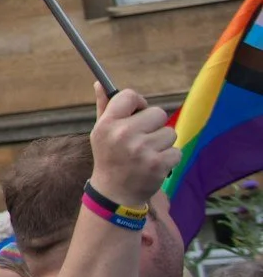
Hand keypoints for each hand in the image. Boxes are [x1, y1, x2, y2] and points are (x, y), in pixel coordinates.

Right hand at [89, 84, 175, 206]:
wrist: (115, 193)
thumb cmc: (109, 158)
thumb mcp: (101, 132)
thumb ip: (104, 107)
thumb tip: (100, 83)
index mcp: (107, 124)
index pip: (130, 96)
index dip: (139, 103)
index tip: (138, 114)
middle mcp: (123, 134)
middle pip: (158, 113)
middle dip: (155, 125)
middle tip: (144, 139)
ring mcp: (142, 150)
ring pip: (170, 133)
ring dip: (163, 143)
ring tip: (148, 154)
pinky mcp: (158, 164)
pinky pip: (176, 151)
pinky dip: (169, 158)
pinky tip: (155, 165)